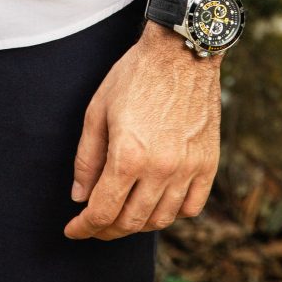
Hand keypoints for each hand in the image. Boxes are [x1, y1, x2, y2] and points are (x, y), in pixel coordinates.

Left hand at [64, 21, 221, 239]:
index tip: (73, 229)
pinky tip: (157, 203)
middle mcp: (160, 169)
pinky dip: (172, 213)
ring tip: (122, 213)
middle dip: (106, 229)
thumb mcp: (98, 111)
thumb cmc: (135, 76)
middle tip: (94, 224)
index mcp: (128, 156)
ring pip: (161, 219)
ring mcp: (188, 169)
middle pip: (130, 222)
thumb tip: (79, 196)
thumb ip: (87, 158)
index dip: (84, 227)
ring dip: (137, 224)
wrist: (181, 52)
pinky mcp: (208, 163)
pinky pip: (191, 207)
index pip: (102, 211)